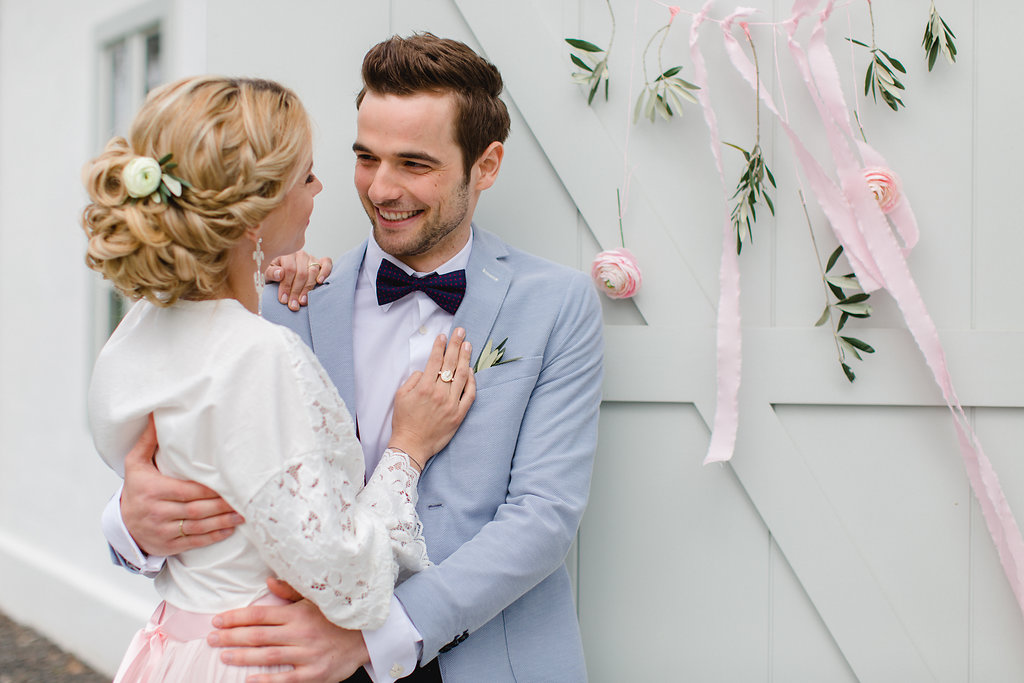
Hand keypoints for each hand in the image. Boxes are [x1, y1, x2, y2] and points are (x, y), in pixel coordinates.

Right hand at [121, 414, 242, 555]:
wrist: (120, 524)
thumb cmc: (135, 489)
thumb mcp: (136, 463)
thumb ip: (149, 441)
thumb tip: (158, 416)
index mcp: (152, 490)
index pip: (186, 490)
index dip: (209, 490)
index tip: (227, 485)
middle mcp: (156, 512)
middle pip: (195, 509)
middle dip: (220, 506)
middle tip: (241, 499)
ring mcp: (162, 531)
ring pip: (197, 527)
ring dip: (222, 521)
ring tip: (241, 514)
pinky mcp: (167, 545)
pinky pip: (193, 542)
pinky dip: (212, 537)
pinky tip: (228, 530)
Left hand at [209, 578, 368, 682]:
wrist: (367, 637)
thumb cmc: (337, 617)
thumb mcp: (316, 599)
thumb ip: (290, 592)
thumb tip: (268, 581)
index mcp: (298, 613)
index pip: (259, 614)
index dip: (236, 617)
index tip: (217, 620)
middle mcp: (300, 633)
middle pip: (258, 635)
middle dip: (231, 637)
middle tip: (210, 638)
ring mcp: (306, 654)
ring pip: (267, 656)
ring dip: (242, 656)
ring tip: (223, 655)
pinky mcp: (314, 673)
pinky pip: (285, 678)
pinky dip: (266, 680)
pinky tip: (248, 679)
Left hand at [266, 250, 332, 310]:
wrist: (280, 273)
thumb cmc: (273, 275)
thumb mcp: (266, 274)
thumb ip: (270, 273)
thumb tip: (280, 273)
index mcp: (285, 254)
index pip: (289, 270)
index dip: (286, 286)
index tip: (283, 299)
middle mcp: (300, 254)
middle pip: (301, 273)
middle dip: (296, 291)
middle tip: (293, 305)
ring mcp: (311, 258)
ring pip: (313, 271)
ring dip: (308, 288)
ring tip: (303, 301)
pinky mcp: (320, 262)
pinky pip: (326, 263)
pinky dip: (325, 272)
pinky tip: (320, 282)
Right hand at [390, 328, 475, 467]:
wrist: (412, 445)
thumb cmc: (404, 421)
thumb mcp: (400, 396)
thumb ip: (413, 380)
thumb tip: (426, 371)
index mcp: (424, 388)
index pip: (435, 361)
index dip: (440, 346)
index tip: (443, 336)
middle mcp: (440, 394)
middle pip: (450, 364)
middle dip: (455, 345)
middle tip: (460, 332)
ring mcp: (451, 404)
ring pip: (462, 376)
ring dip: (466, 359)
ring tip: (468, 345)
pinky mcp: (459, 414)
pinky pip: (470, 395)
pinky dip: (472, 381)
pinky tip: (472, 371)